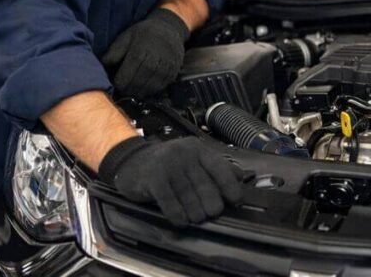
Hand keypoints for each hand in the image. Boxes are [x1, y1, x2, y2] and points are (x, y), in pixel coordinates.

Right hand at [98, 136, 243, 226]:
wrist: (130, 160)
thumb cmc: (167, 164)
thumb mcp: (192, 160)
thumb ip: (214, 167)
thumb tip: (240, 177)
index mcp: (198, 150)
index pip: (219, 167)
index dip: (230, 186)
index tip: (237, 200)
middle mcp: (185, 154)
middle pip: (204, 183)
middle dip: (211, 202)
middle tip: (213, 213)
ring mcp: (168, 165)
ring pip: (187, 194)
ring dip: (195, 211)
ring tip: (198, 219)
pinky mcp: (153, 178)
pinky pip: (169, 200)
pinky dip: (177, 213)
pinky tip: (181, 221)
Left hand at [102, 8, 189, 97]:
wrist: (169, 28)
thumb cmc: (143, 34)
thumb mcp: (125, 37)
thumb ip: (113, 53)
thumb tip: (103, 69)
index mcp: (140, 50)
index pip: (128, 74)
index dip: (120, 83)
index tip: (114, 85)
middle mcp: (155, 59)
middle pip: (140, 82)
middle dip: (129, 90)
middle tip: (122, 92)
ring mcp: (167, 65)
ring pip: (152, 86)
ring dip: (141, 92)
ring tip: (133, 92)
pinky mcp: (174, 70)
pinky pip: (163, 85)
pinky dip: (153, 90)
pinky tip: (145, 89)